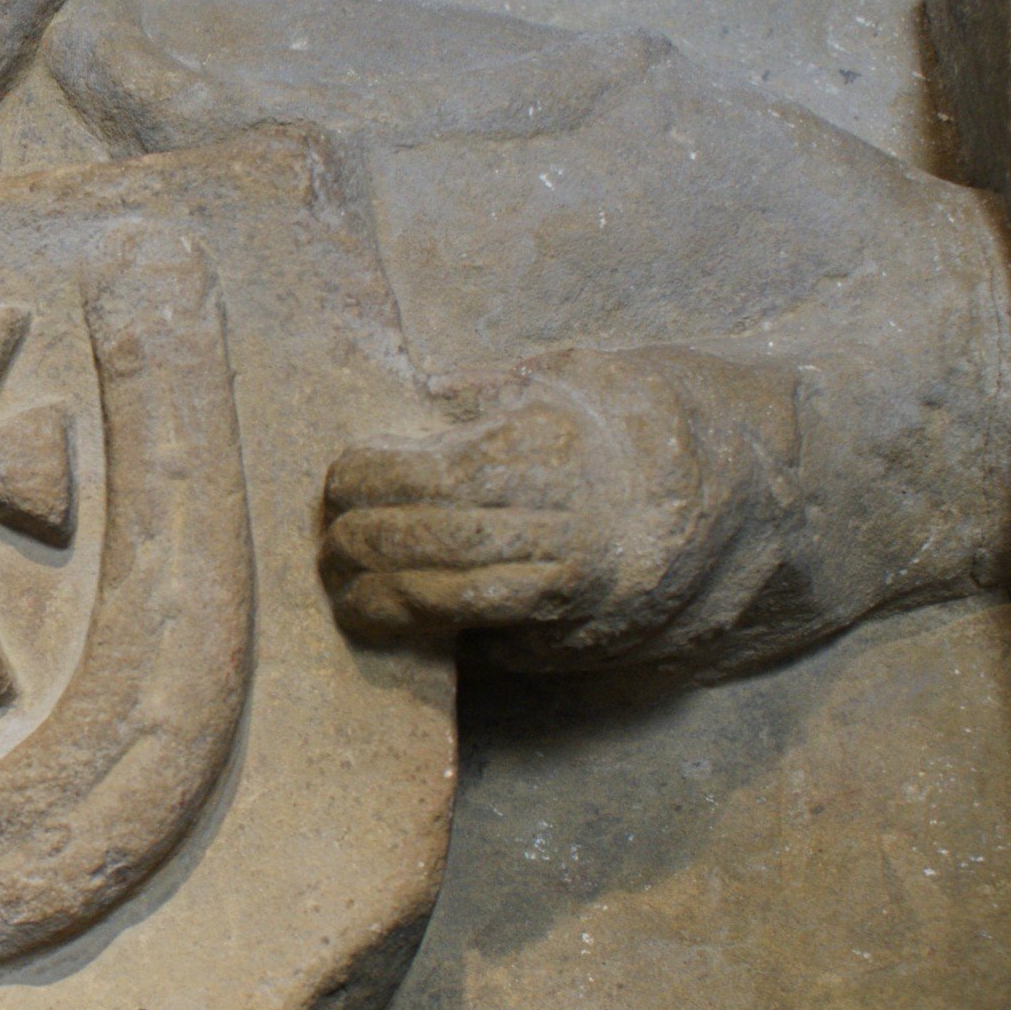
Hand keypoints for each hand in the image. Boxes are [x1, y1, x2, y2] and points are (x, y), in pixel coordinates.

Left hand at [320, 390, 597, 642]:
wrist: (681, 511)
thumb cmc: (600, 435)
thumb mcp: (561, 386)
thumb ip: (490, 389)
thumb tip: (427, 387)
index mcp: (552, 444)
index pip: (443, 470)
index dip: (377, 479)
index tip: (340, 480)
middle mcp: (566, 511)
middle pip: (442, 533)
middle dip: (368, 540)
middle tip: (328, 541)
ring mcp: (569, 571)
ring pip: (454, 587)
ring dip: (381, 589)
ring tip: (340, 582)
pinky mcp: (562, 618)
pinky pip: (475, 624)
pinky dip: (416, 620)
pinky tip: (377, 613)